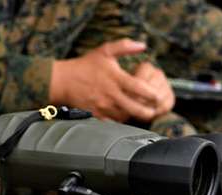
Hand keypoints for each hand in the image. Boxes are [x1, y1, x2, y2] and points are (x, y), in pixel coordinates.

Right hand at [48, 40, 167, 122]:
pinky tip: (125, 117)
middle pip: (134, 107)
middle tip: (153, 111)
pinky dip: (120, 121)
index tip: (157, 95)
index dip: (151, 93)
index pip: (138, 87)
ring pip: (124, 116)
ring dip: (134, 117)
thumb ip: (125, 46)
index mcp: (116, 78)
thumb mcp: (105, 50)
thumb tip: (143, 45)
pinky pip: (112, 122)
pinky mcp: (96, 114)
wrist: (63, 81)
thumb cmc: (85, 65)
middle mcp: (110, 94)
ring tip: (142, 114)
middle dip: (146, 111)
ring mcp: (103, 106)